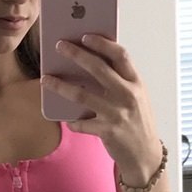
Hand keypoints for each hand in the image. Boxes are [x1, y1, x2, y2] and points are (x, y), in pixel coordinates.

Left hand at [43, 34, 162, 185]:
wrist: (145, 155)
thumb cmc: (137, 122)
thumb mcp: (136, 97)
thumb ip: (120, 81)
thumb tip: (90, 63)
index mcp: (136, 83)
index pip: (120, 55)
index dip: (102, 43)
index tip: (85, 36)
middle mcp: (128, 95)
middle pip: (98, 69)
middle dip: (76, 54)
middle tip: (60, 46)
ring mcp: (117, 114)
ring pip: (82, 95)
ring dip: (60, 86)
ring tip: (46, 79)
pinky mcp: (107, 131)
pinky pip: (81, 123)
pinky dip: (72, 121)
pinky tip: (66, 120)